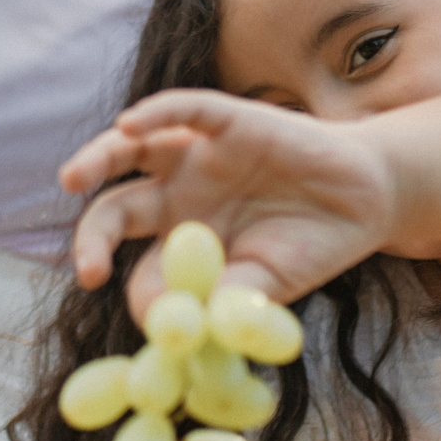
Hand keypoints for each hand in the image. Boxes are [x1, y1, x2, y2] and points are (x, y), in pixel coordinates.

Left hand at [60, 89, 399, 316]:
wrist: (367, 200)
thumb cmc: (311, 247)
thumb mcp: (264, 287)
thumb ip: (222, 304)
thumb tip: (178, 331)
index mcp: (180, 243)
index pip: (137, 268)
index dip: (136, 294)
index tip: (150, 323)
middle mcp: (178, 197)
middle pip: (115, 210)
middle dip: (92, 238)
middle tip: (88, 270)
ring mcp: (199, 157)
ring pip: (131, 150)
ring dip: (97, 160)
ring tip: (73, 179)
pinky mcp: (229, 122)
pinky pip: (184, 109)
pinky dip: (155, 112)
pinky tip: (129, 123)